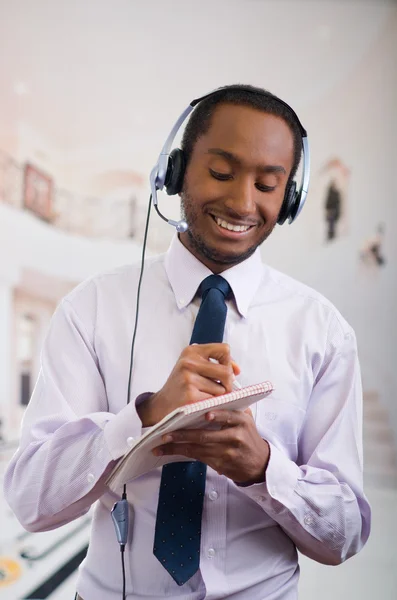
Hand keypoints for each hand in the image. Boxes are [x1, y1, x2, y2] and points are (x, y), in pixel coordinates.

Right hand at [137, 343, 239, 426]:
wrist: (161, 405)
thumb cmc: (182, 386)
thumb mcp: (194, 367)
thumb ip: (216, 364)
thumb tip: (237, 370)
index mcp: (191, 351)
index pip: (225, 349)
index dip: (229, 362)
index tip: (227, 372)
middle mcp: (189, 362)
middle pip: (227, 371)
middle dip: (227, 384)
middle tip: (219, 390)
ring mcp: (188, 378)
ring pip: (222, 388)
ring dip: (218, 396)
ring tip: (203, 397)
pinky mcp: (190, 395)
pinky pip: (214, 401)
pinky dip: (212, 406)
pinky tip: (201, 405)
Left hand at [153, 408, 269, 484]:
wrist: (260, 463)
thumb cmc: (247, 436)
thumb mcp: (246, 419)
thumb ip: (230, 408)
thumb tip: (208, 394)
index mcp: (242, 420)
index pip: (229, 416)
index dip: (218, 416)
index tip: (205, 414)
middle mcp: (236, 436)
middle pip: (206, 435)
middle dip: (184, 434)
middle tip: (167, 432)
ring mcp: (228, 452)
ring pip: (199, 448)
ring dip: (178, 446)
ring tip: (162, 443)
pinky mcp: (221, 464)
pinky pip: (198, 457)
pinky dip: (182, 453)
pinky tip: (170, 451)